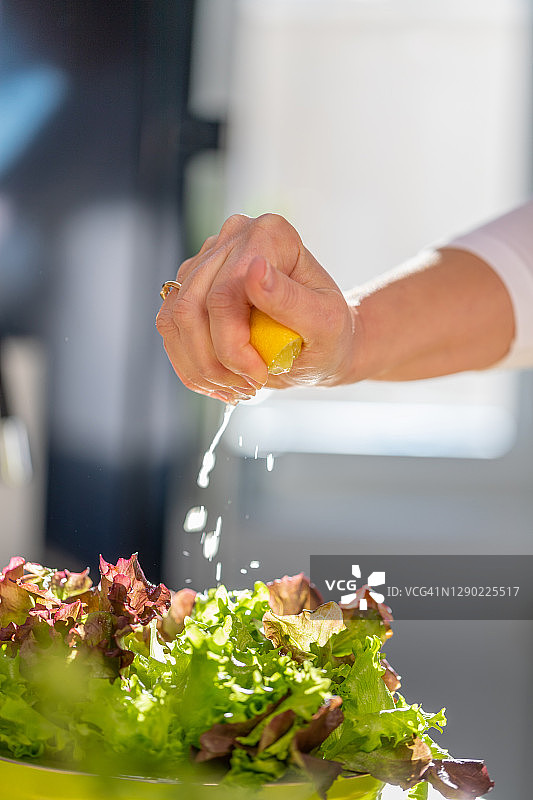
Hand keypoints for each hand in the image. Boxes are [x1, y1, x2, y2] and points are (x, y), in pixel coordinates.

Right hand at [156, 213, 357, 402]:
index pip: (226, 292)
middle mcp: (233, 236)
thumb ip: (291, 299)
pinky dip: (191, 366)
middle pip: (192, 307)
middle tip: (249, 386)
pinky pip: (170, 330)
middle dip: (215, 361)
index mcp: (269, 234)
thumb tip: (255, 271)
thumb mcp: (326, 323)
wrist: (320, 345)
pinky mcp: (189, 286)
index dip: (233, 343)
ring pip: (174, 320)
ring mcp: (206, 260)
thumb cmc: (331, 334)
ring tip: (237, 386)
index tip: (260, 373)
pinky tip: (220, 382)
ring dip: (201, 367)